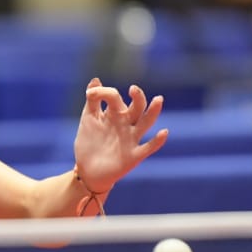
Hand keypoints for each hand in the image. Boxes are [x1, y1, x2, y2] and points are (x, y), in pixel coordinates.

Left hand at [72, 77, 167, 191]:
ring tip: (158, 100)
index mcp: (115, 114)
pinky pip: (149, 147)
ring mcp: (131, 139)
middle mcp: (126, 124)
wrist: (87, 171)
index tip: (91, 94)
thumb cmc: (89, 143)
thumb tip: (96, 80)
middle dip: (138, 97)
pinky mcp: (134, 156)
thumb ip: (92, 101)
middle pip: (137, 107)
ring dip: (153, 112)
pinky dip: (157, 141)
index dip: (105, 92)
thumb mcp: (88, 120)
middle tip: (133, 89)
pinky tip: (164, 132)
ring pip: (146, 123)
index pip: (115, 98)